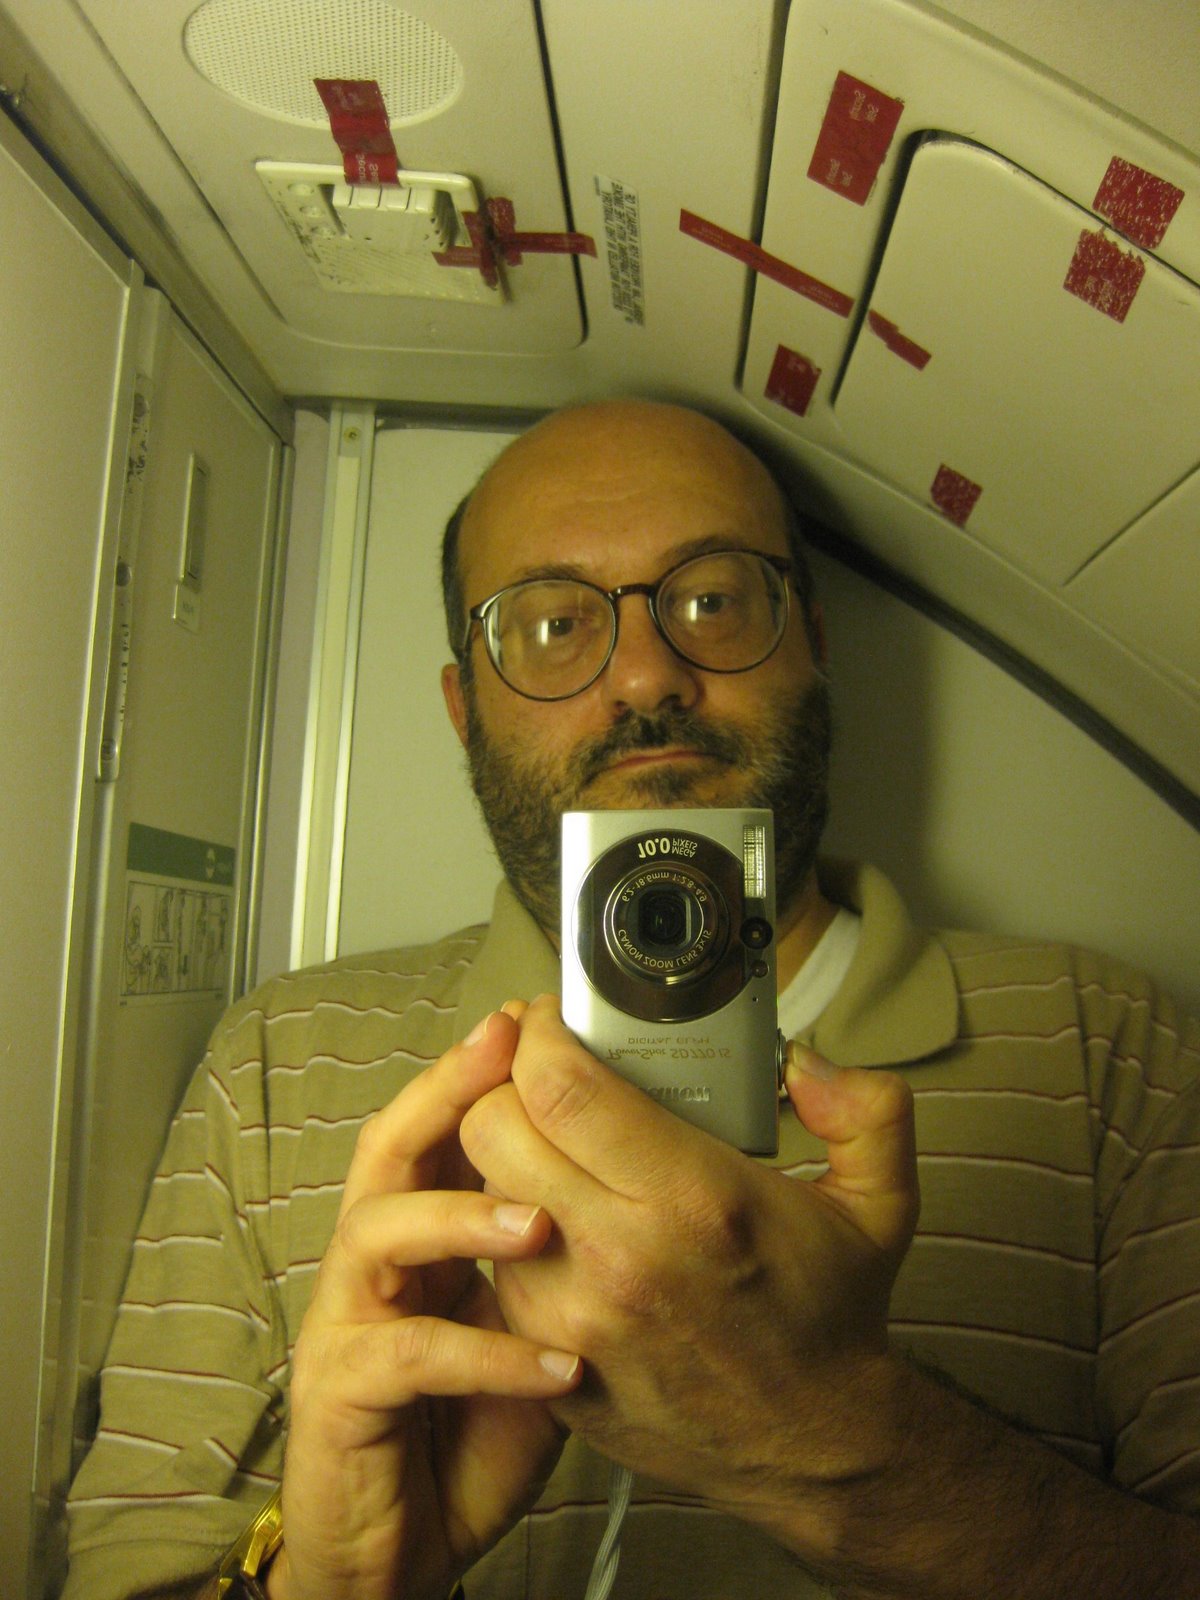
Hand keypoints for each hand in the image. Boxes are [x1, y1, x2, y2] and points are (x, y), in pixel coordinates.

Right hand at [272, 1008, 581, 1599]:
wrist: (404, 1545)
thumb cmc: (473, 1429)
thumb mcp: (534, 1326)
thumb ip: (561, 1259)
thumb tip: (646, 1191)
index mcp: (423, 1236)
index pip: (440, 1128)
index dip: (476, 1071)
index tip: (530, 1022)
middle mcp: (376, 1263)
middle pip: (392, 1147)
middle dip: (447, 1089)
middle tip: (505, 1050)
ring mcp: (349, 1323)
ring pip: (378, 1231)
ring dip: (459, 1215)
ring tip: (540, 1222)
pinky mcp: (344, 1393)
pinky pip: (408, 1356)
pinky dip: (486, 1355)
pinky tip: (558, 1368)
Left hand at [457, 997, 917, 1550]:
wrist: (813, 1447)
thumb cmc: (831, 1315)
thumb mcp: (879, 1200)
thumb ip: (865, 1107)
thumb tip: (803, 1062)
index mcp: (693, 1200)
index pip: (562, 1087)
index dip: (542, 1034)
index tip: (554, 1020)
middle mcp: (618, 1256)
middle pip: (492, 1129)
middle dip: (505, 1085)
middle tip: (542, 1077)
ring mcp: (569, 1314)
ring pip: (480, 1193)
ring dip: (505, 1156)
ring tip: (551, 1144)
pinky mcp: (544, 1356)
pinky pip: (494, 1262)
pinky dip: (512, 1226)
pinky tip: (561, 1216)